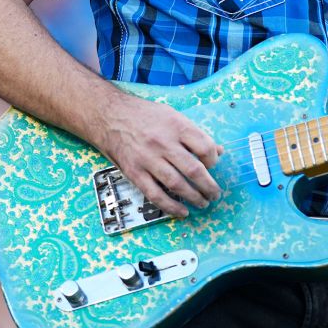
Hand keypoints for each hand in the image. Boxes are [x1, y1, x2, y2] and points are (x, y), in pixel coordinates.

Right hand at [94, 93, 223, 217]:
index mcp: (176, 126)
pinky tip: (182, 212)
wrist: (109, 116)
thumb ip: (195, 134)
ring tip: (203, 203)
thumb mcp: (172, 115)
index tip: (213, 165)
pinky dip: (171, 207)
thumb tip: (218, 151)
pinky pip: (155, 195)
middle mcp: (163, 143)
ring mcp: (148, 159)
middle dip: (209, 186)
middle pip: (193, 170)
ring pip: (177, 184)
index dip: (213, 160)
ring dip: (194, 197)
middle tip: (215, 194)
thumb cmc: (144, 115)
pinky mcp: (135, 173)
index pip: (204, 147)